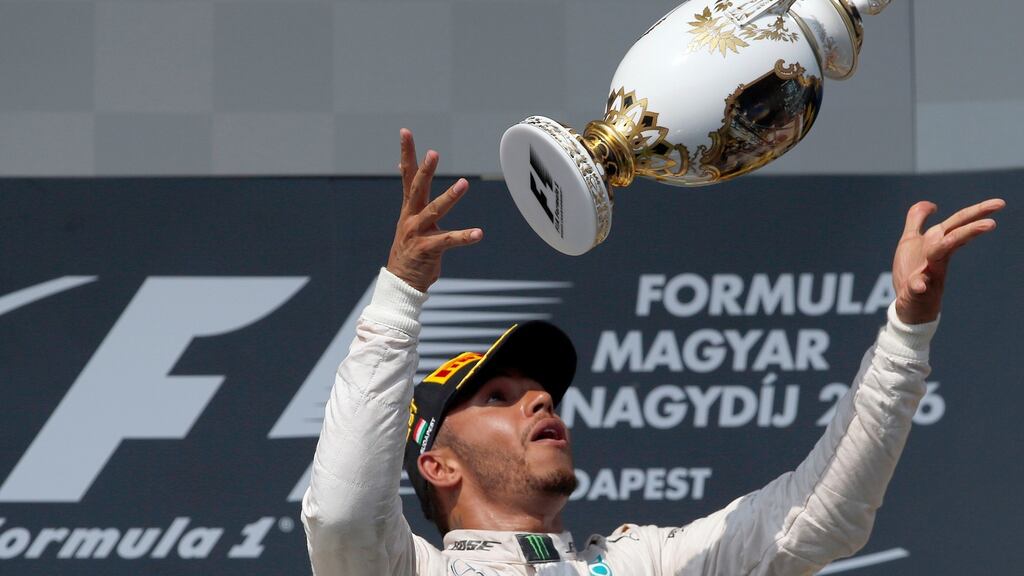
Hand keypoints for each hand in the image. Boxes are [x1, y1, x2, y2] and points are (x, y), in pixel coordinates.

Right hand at [387, 129, 482, 291]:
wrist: (401, 284)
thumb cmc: (411, 253)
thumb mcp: (411, 224)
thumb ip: (416, 204)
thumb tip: (416, 186)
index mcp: (408, 210)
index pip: (406, 176)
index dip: (407, 154)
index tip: (406, 132)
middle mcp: (410, 218)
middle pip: (416, 188)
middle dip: (424, 170)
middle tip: (433, 153)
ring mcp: (417, 234)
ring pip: (434, 210)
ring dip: (449, 196)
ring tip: (464, 183)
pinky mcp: (427, 250)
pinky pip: (449, 241)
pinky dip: (464, 237)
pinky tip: (478, 233)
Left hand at [892, 198, 1004, 323]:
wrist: (910, 302)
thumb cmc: (913, 270)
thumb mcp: (910, 240)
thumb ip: (917, 220)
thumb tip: (931, 204)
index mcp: (936, 240)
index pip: (959, 222)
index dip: (978, 211)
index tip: (1000, 203)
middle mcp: (936, 254)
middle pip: (956, 235)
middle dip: (973, 227)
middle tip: (993, 222)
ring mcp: (928, 271)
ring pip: (940, 253)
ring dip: (952, 243)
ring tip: (966, 237)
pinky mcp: (916, 288)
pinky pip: (918, 286)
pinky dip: (919, 284)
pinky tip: (920, 285)